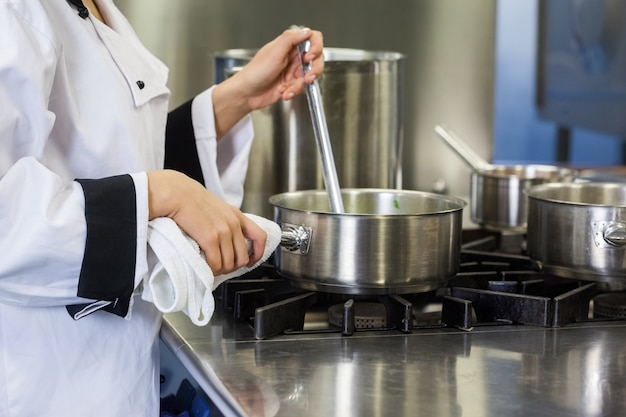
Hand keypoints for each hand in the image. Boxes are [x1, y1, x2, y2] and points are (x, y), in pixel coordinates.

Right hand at [147, 170, 267, 274]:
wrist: (176, 193)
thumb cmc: (190, 200)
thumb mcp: (217, 207)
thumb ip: (225, 221)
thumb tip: (226, 240)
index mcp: (237, 216)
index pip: (260, 237)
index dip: (257, 254)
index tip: (250, 262)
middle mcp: (233, 224)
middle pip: (243, 257)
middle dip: (233, 267)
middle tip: (222, 268)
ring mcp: (223, 231)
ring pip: (229, 264)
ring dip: (220, 270)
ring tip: (211, 268)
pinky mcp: (210, 238)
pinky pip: (216, 263)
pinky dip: (211, 269)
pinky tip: (205, 267)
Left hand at [212, 27, 323, 136]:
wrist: (247, 93)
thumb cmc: (255, 72)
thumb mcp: (274, 52)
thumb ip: (291, 39)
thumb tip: (306, 31)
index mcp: (288, 44)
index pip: (311, 38)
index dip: (316, 47)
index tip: (309, 57)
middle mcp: (292, 56)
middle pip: (315, 59)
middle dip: (313, 70)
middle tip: (308, 77)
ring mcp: (292, 71)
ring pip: (309, 76)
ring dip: (299, 85)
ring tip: (288, 89)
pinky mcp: (292, 84)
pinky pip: (301, 88)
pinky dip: (293, 92)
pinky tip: (283, 92)